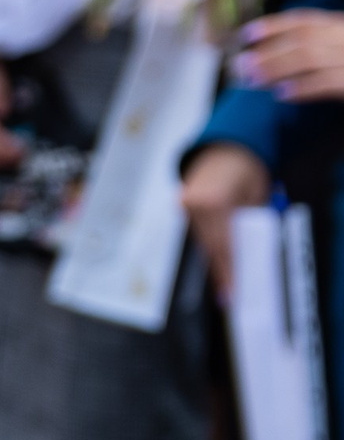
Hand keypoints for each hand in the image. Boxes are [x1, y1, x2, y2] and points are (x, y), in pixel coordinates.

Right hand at [181, 140, 272, 296]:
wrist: (226, 146)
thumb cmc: (247, 168)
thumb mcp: (257, 196)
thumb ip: (250, 223)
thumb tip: (247, 253)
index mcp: (215, 201)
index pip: (224, 244)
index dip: (230, 270)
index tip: (233, 292)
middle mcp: (194, 205)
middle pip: (211, 246)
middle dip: (222, 270)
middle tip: (229, 294)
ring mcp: (185, 205)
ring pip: (204, 241)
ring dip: (216, 259)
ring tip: (226, 281)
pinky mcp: (183, 206)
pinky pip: (200, 232)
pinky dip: (211, 245)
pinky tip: (219, 259)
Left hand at [237, 9, 343, 100]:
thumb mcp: (337, 54)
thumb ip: (314, 49)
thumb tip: (263, 58)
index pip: (306, 21)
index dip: (275, 25)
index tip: (247, 33)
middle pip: (304, 38)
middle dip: (269, 51)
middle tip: (241, 65)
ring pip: (310, 57)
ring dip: (277, 68)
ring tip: (252, 81)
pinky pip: (328, 80)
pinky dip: (303, 86)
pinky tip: (281, 94)